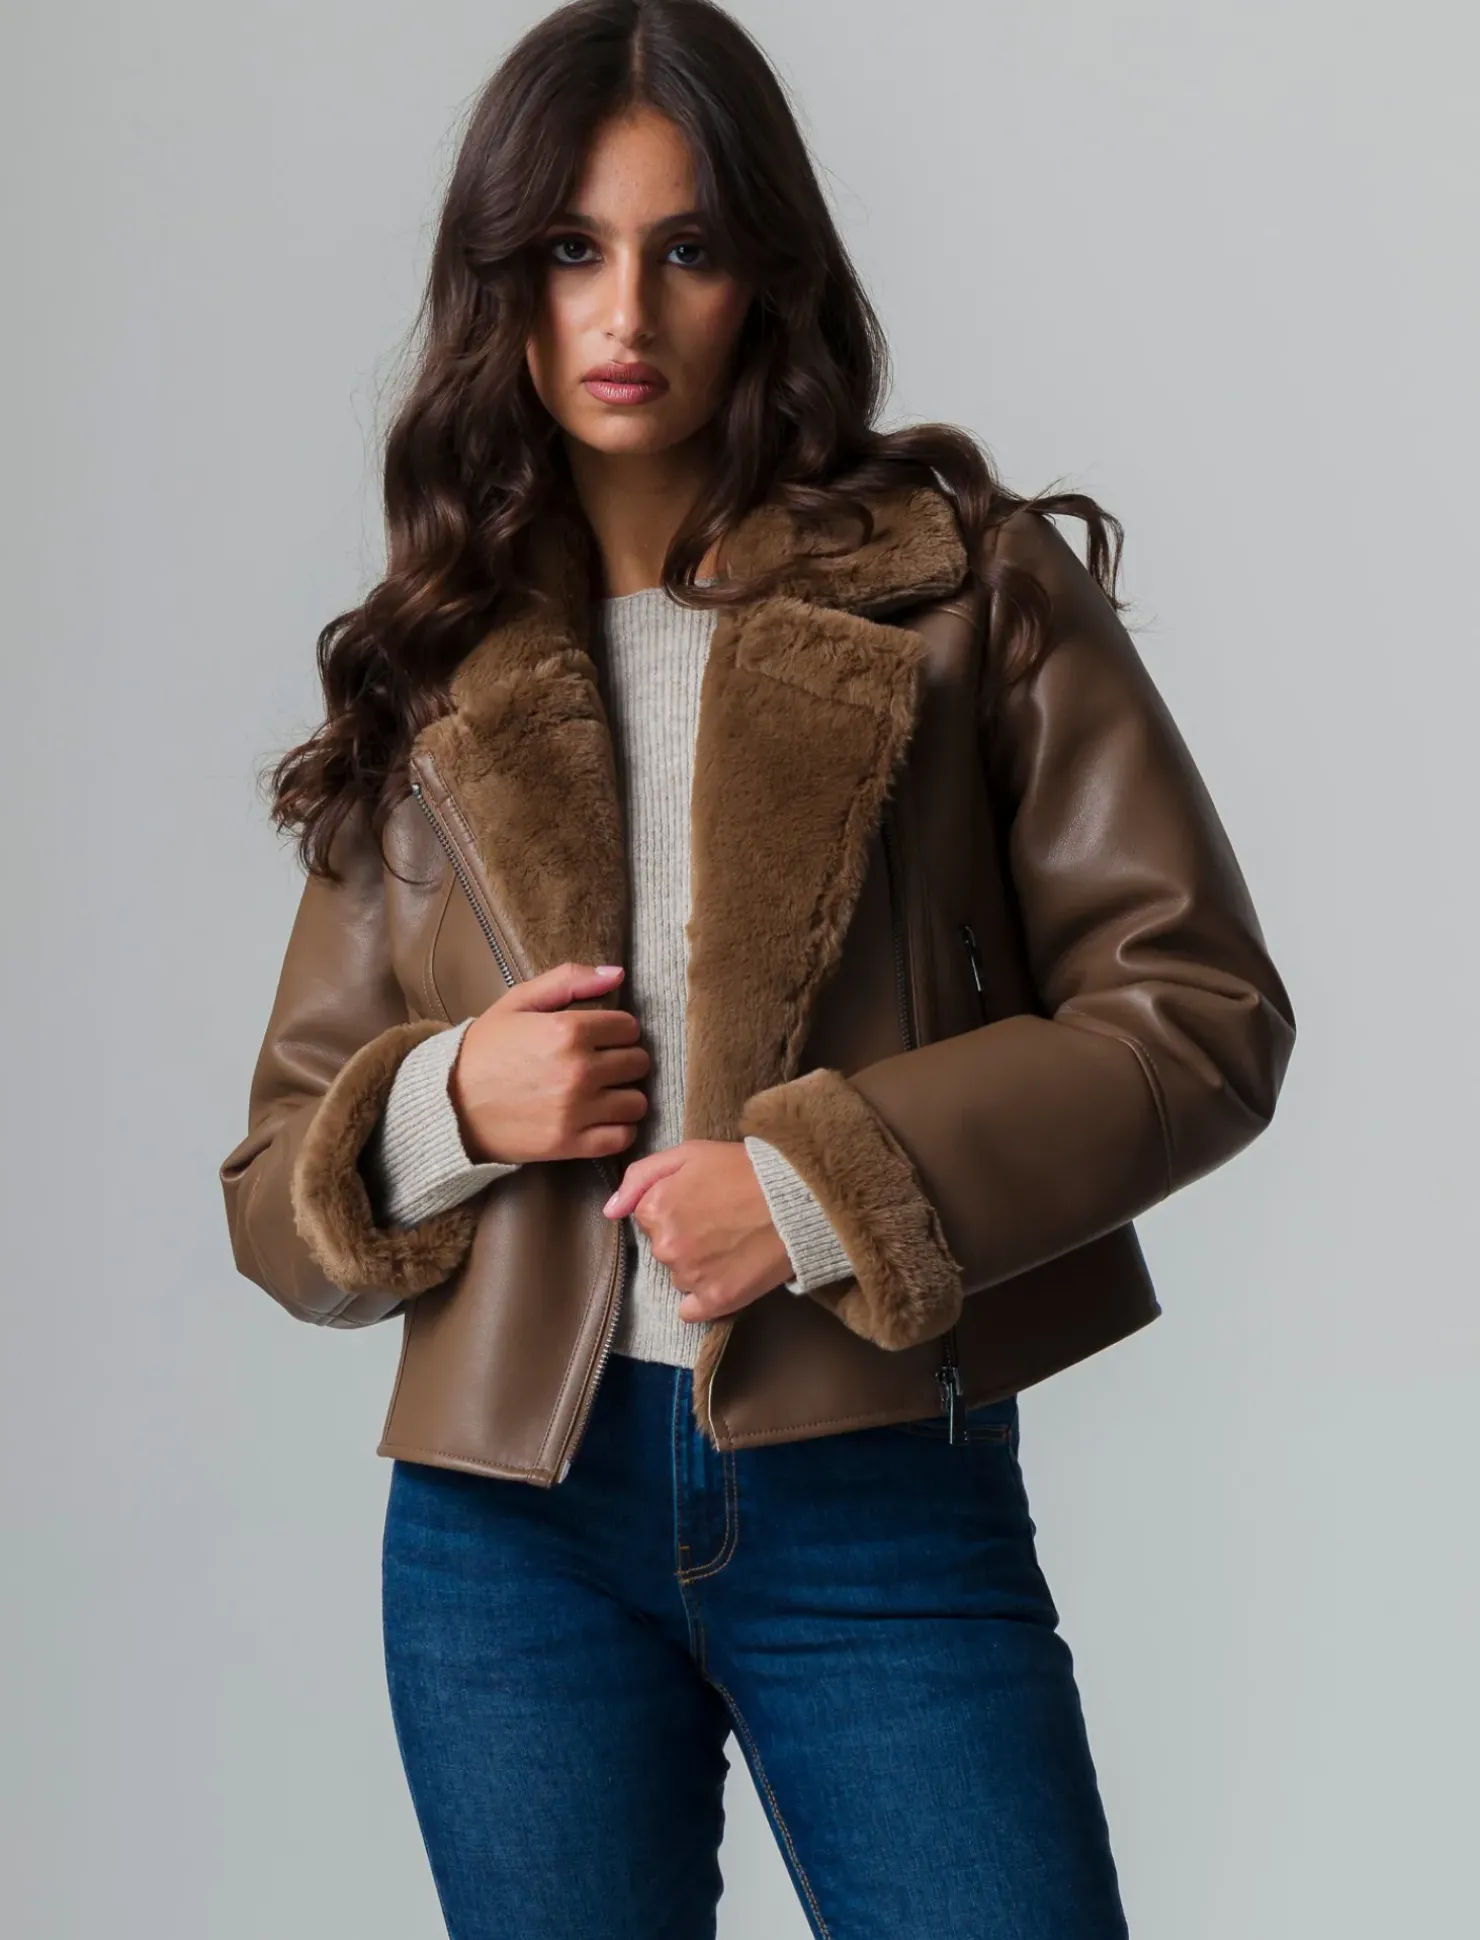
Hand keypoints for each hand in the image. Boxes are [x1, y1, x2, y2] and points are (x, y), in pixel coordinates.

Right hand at [448, 963, 648, 1163]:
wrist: (449, 1104)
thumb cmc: (485, 1049)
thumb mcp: (519, 1001)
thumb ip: (569, 980)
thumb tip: (618, 973)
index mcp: (568, 1030)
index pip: (629, 1028)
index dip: (618, 1031)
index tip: (603, 1038)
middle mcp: (579, 1070)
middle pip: (638, 1063)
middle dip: (624, 1061)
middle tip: (603, 1066)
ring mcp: (577, 1111)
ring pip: (637, 1102)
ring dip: (625, 1096)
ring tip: (604, 1094)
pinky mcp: (570, 1144)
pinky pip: (623, 1136)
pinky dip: (619, 1129)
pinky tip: (601, 1120)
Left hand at [602, 1140, 793, 1322]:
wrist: (796, 1197)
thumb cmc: (743, 1169)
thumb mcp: (688, 1154)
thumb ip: (640, 1177)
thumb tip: (610, 1210)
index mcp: (654, 1209)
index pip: (648, 1217)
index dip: (675, 1206)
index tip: (702, 1200)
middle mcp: (665, 1247)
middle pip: (662, 1248)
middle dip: (684, 1235)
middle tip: (721, 1219)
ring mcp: (690, 1277)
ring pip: (679, 1276)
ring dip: (696, 1264)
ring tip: (732, 1241)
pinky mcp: (716, 1301)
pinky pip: (692, 1310)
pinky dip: (704, 1297)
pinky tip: (726, 1275)